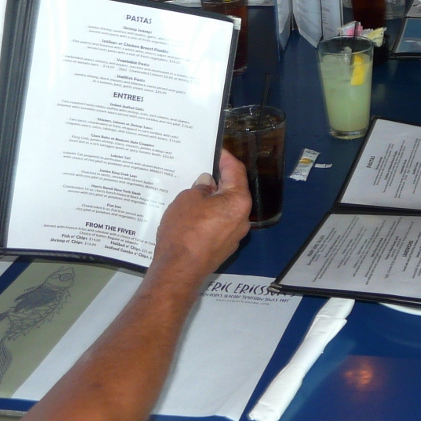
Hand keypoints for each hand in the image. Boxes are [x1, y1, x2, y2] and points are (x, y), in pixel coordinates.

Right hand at [151, 149, 251, 278]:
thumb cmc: (184, 230)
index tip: (217, 150)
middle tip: (202, 169)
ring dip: (212, 200)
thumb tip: (208, 182)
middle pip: (232, 191)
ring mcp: (234, 236)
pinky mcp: (223, 248)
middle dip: (218, 180)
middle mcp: (242, 218)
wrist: (178, 271)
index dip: (226, 158)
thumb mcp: (188, 199)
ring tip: (194, 191)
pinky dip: (209, 216)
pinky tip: (193, 214)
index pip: (236, 171)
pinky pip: (219, 224)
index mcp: (238, 202)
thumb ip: (201, 187)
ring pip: (225, 210)